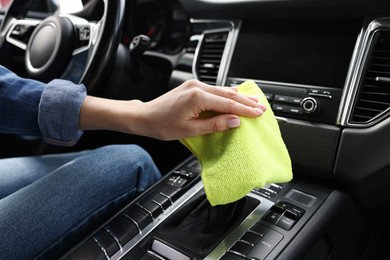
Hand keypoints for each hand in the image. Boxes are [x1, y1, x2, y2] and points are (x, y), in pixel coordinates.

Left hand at [79, 79, 265, 139]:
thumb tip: (234, 121)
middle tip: (261, 107)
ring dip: (238, 97)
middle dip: (246, 102)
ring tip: (253, 102)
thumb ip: (214, 124)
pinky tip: (234, 95)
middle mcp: (197, 87)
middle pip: (228, 95)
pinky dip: (226, 94)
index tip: (258, 113)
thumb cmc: (162, 125)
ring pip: (222, 90)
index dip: (245, 110)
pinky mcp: (191, 86)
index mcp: (197, 97)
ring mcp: (194, 85)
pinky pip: (214, 90)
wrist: (144, 116)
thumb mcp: (190, 130)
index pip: (228, 104)